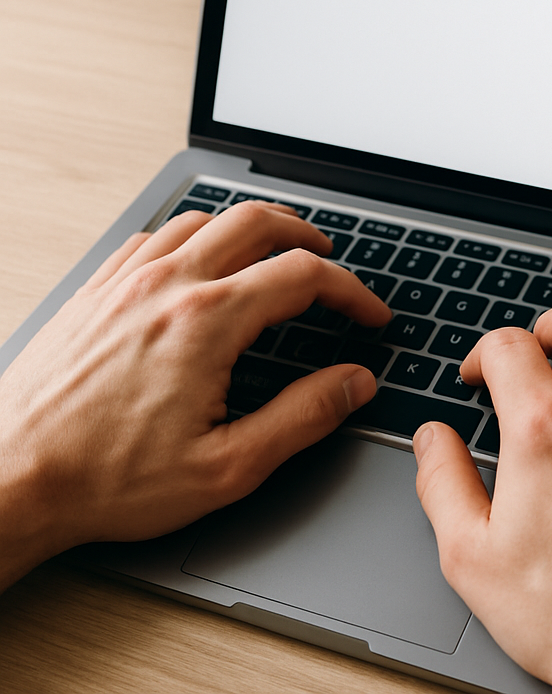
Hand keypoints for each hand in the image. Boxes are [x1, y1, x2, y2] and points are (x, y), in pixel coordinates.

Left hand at [0, 201, 389, 590]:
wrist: (8, 481)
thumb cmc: (105, 481)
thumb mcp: (226, 466)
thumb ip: (303, 417)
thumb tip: (353, 384)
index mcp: (207, 321)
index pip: (303, 274)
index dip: (351, 289)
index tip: (368, 313)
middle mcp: (167, 285)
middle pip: (257, 222)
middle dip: (307, 235)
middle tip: (329, 258)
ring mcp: (125, 281)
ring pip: (204, 218)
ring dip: (250, 226)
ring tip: (273, 248)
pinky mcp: (94, 290)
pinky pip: (153, 235)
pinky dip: (192, 235)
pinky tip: (196, 259)